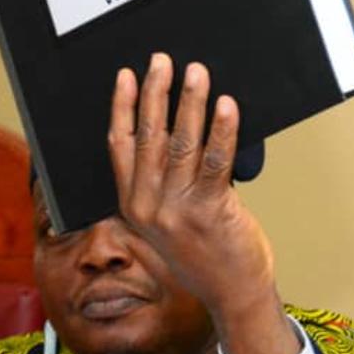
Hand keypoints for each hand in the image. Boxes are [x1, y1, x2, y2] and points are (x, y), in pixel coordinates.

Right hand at [109, 53, 301, 353]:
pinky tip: (226, 106)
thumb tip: (180, 126)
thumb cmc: (207, 252)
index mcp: (132, 204)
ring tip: (197, 72)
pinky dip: (222, 130)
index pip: (120, 145)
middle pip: (148, 135)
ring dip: (190, 102)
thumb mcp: (171, 220)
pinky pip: (215, 160)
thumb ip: (168, 182)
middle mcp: (147, 206)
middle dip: (155, 92)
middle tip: (162, 60)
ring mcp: (176, 210)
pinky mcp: (209, 210)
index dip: (121, 106)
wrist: (233, 294)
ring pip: (181, 142)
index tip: (126, 75)